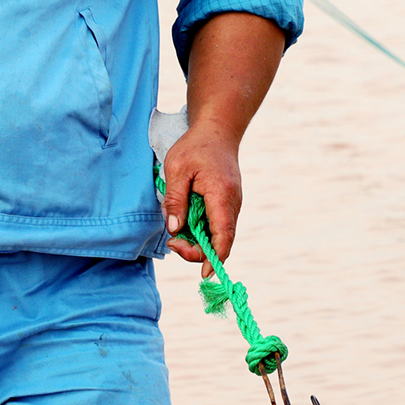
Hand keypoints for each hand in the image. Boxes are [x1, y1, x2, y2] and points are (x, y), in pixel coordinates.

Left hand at [161, 119, 241, 279]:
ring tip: (175, 231)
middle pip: (220, 240)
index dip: (215, 258)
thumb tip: (174, 230)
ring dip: (198, 239)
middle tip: (173, 242)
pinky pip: (216, 224)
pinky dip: (201, 229)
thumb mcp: (177, 169)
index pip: (223, 236)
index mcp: (222, 196)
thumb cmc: (195, 146)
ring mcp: (231, 204)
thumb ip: (175, 200)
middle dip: (197, 249)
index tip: (204, 273)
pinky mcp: (226, 203)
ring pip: (217, 234)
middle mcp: (232, 204)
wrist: (216, 130)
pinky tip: (185, 222)